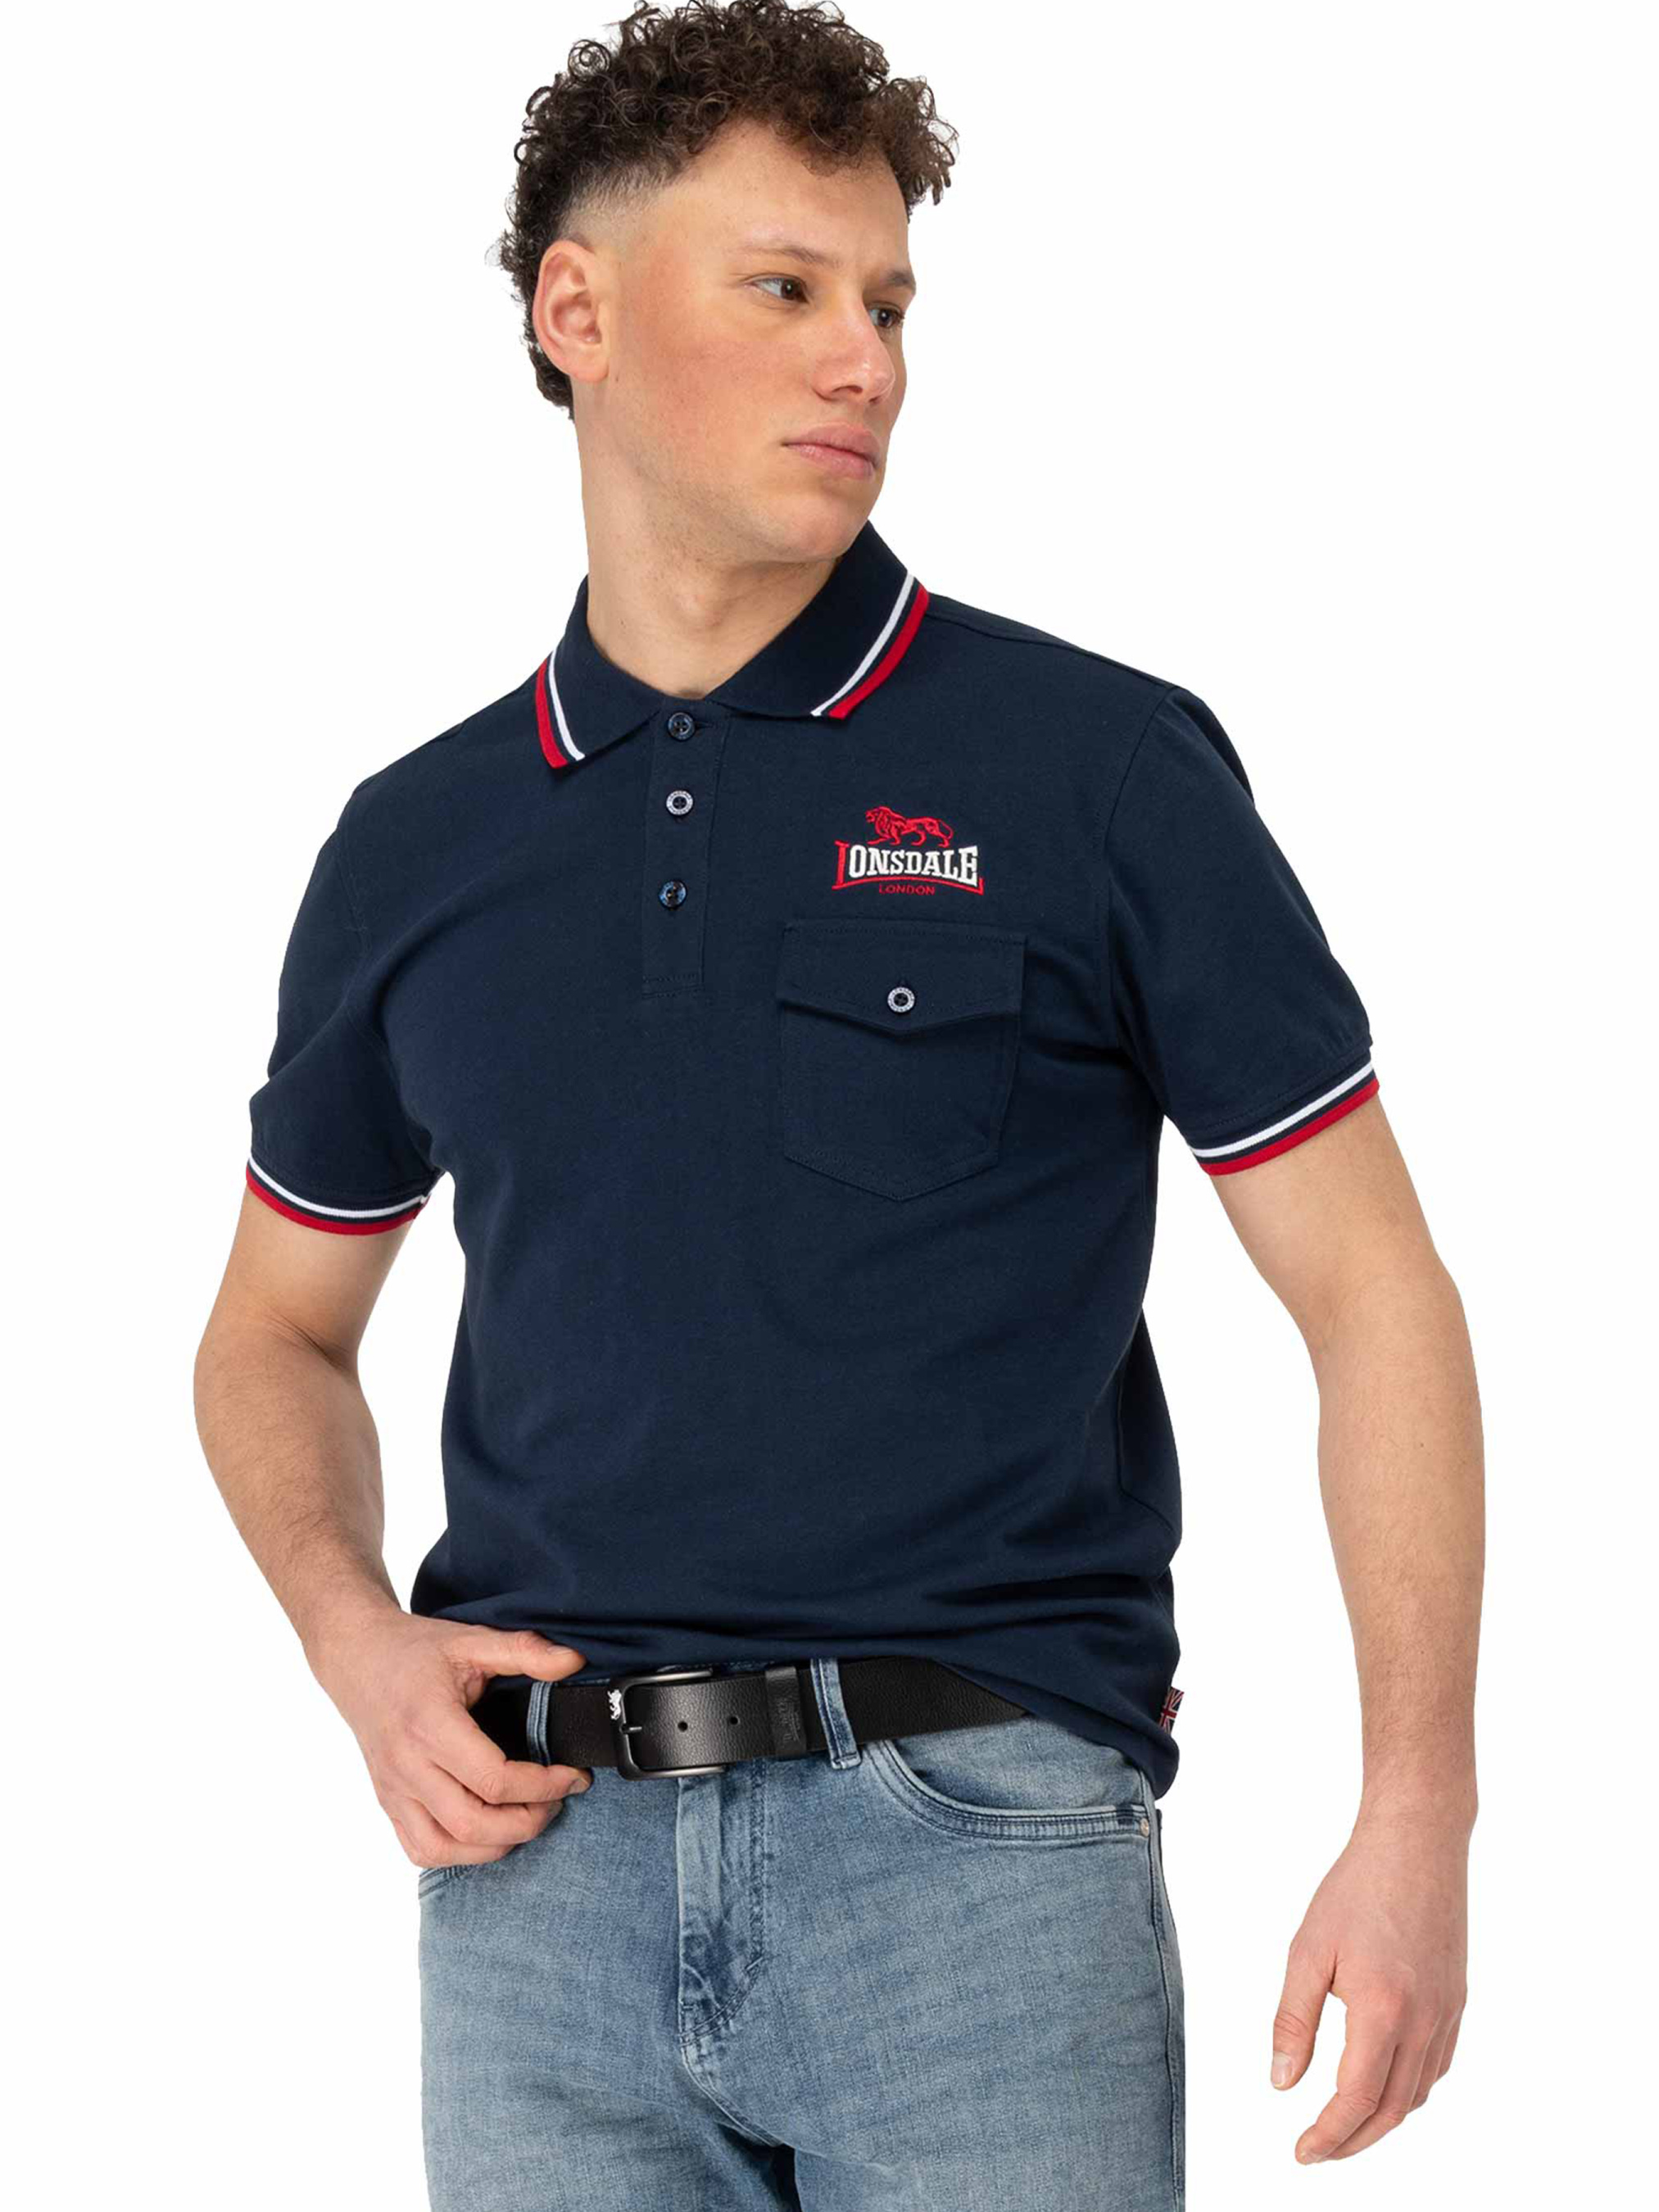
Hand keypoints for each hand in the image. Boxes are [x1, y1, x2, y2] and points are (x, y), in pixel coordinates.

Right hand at [308, 1608, 594, 1869]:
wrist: (357, 1658)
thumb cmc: (413, 1651)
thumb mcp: (471, 1639)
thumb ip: (524, 1650)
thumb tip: (574, 1661)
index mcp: (430, 1725)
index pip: (494, 1779)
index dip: (544, 1786)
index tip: (572, 1775)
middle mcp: (408, 1766)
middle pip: (473, 1823)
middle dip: (527, 1821)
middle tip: (557, 1800)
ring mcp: (394, 1790)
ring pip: (445, 1847)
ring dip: (495, 1844)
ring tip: (527, 1817)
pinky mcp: (389, 1802)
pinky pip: (421, 1849)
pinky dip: (459, 1853)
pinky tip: (487, 1832)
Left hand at [1270, 1803, 1469, 2161]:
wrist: (1417, 1845)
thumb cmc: (1357, 1888)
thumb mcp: (1308, 1950)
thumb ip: (1294, 2020)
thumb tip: (1282, 2083)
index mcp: (1383, 2010)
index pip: (1355, 2100)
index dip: (1327, 2136)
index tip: (1301, 2152)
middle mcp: (1423, 2022)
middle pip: (1389, 2110)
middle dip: (1351, 2142)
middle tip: (1316, 2152)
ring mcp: (1447, 2014)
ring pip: (1416, 2093)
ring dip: (1379, 2121)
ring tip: (1343, 2127)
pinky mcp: (1456, 2002)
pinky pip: (1435, 2067)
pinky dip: (1407, 2092)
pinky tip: (1382, 2086)